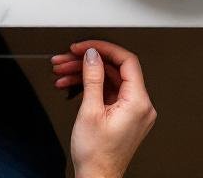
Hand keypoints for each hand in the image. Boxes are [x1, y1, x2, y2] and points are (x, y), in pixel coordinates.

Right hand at [51, 40, 155, 177]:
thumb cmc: (96, 155)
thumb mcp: (90, 110)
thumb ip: (92, 77)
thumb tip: (92, 54)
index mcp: (138, 103)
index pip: (126, 61)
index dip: (104, 48)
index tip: (85, 46)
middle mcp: (140, 106)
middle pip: (114, 69)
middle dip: (86, 62)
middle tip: (67, 58)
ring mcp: (132, 111)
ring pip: (107, 79)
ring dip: (83, 73)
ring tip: (62, 72)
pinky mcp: (123, 115)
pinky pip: (107, 91)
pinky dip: (88, 86)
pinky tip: (70, 85)